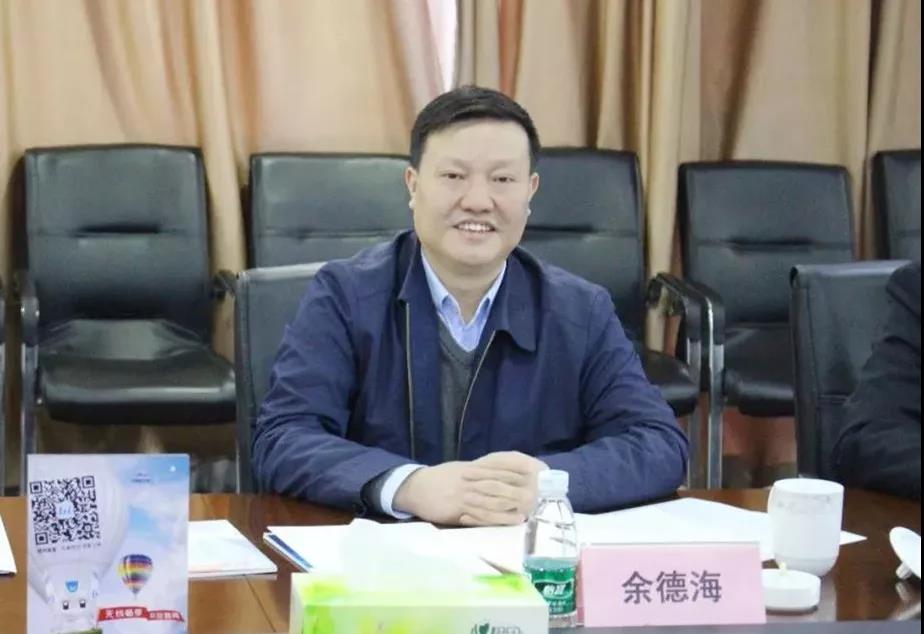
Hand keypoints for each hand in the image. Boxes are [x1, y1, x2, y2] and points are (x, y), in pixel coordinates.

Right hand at [392, 454, 545, 525]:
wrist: (414, 487)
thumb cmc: (439, 479)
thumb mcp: (459, 470)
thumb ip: (479, 472)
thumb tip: (501, 474)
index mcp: (471, 469)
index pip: (497, 468)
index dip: (516, 472)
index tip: (535, 473)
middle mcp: (469, 481)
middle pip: (497, 484)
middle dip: (517, 490)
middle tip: (537, 495)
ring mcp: (463, 496)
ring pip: (490, 500)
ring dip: (510, 506)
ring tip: (528, 510)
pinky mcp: (456, 511)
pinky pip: (479, 516)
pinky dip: (496, 518)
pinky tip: (510, 520)